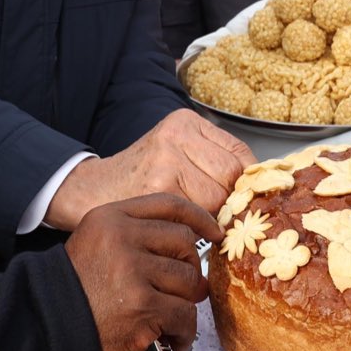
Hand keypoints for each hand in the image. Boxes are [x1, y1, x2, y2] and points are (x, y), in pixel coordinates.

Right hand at [45, 109, 249, 229]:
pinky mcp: (158, 189)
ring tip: (194, 221)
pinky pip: (197, 215)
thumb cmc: (139, 177)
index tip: (243, 201)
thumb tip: (259, 187)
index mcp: (184, 122)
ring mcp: (166, 160)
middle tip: (217, 216)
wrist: (91, 192)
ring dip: (213, 217)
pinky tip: (181, 227)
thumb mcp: (175, 153)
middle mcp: (175, 135)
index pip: (239, 154)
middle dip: (230, 201)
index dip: (246, 183)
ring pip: (218, 198)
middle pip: (232, 175)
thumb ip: (212, 161)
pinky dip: (196, 228)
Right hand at [64, 193, 218, 350]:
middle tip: (180, 292)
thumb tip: (190, 245)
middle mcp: (121, 238)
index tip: (214, 233)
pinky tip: (170, 339)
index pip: (167, 204)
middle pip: (184, 243)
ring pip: (189, 281)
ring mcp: (131, 271)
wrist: (45, 333)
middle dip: (190, 271)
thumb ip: (135, 237)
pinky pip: (185, 316)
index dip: (198, 218)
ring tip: (168, 320)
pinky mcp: (142, 306)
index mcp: (110, 218)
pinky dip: (182, 333)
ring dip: (185, 305)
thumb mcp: (96, 247)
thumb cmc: (74, 296)